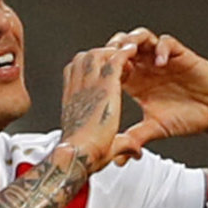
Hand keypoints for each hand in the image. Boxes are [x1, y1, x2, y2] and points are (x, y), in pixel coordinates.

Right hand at [60, 43, 139, 172]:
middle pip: (84, 58)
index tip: (102, 73)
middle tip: (116, 62)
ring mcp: (90, 84)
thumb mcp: (102, 144)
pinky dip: (124, 53)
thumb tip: (135, 152)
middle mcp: (78, 89)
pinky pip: (115, 58)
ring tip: (124, 57)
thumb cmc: (84, 155)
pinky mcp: (105, 85)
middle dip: (100, 55)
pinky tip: (133, 53)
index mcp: (72, 101)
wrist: (78, 155)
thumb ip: (121, 145)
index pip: (74, 73)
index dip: (88, 68)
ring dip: (111, 53)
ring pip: (98, 53)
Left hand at [105, 27, 207, 152]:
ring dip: (133, 42)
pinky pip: (166, 43)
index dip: (104, 68)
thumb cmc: (187, 118)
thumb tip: (117, 158)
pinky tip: (160, 63)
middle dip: (114, 49)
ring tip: (130, 54)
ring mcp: (162, 59)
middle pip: (122, 46)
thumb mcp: (156, 128)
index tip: (100, 77)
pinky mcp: (181, 55)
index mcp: (136, 82)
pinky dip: (160, 48)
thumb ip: (136, 137)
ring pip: (141, 37)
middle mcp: (147, 68)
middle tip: (111, 60)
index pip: (112, 67)